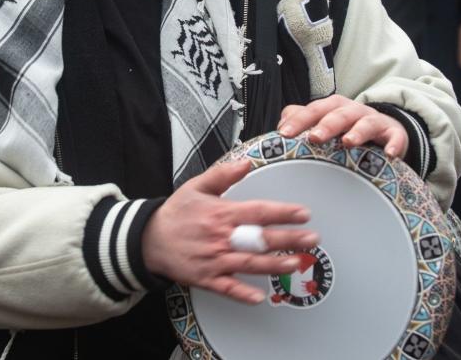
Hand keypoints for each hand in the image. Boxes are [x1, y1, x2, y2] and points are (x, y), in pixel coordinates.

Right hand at [142, 159, 316, 304]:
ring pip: (249, 264)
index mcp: (221, 213)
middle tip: (312, 240)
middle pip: (260, 239)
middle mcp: (221, 237)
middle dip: (289, 239)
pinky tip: (260, 298)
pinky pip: (227, 288)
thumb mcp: (196, 186)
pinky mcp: (205, 278)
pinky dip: (243, 294)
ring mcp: (214, 260)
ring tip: (296, 263)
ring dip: (274, 265)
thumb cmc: (175, 213)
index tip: (303, 213)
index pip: (258, 211)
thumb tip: (247, 162)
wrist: (148, 239)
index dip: (283, 212)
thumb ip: (223, 174)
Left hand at [277, 95, 407, 156]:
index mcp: (332, 108)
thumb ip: (303, 121)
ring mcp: (374, 121)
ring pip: (366, 122)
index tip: (283, 133)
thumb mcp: (326, 122)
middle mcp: (352, 111)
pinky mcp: (394, 133)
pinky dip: (393, 144)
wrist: (385, 129)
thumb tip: (280, 127)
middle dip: (326, 124)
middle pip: (338, 113)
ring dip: (357, 131)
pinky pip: (395, 137)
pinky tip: (390, 154)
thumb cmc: (348, 128)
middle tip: (314, 137)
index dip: (298, 120)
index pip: (313, 110)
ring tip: (348, 142)